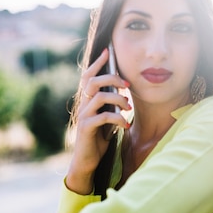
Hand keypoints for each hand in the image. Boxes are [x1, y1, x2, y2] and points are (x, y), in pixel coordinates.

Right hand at [66, 48, 130, 194]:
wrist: (88, 160)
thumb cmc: (98, 139)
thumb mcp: (107, 118)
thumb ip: (111, 105)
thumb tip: (124, 92)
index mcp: (87, 100)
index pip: (88, 76)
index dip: (97, 63)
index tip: (108, 52)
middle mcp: (83, 105)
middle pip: (93, 82)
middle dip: (112, 79)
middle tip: (127, 85)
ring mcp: (83, 116)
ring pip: (99, 97)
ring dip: (118, 99)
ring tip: (129, 106)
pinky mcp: (87, 128)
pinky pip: (103, 117)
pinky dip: (118, 118)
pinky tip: (126, 124)